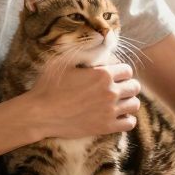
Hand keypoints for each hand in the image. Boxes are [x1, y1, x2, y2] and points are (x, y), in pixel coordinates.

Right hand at [20, 62, 140, 138]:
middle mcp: (110, 92)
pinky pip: (129, 123)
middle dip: (127, 85)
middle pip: (134, 87)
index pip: (127, 70)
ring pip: (134, 104)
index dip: (120, 71)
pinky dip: (127, 118)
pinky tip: (117, 115)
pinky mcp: (105, 127)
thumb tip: (99, 47)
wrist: (40, 113)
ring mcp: (109, 111)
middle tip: (116, 87)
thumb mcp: (65, 62)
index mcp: (103, 75)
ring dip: (128, 101)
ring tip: (118, 101)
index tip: (112, 74)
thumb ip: (86, 54)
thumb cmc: (49, 86)